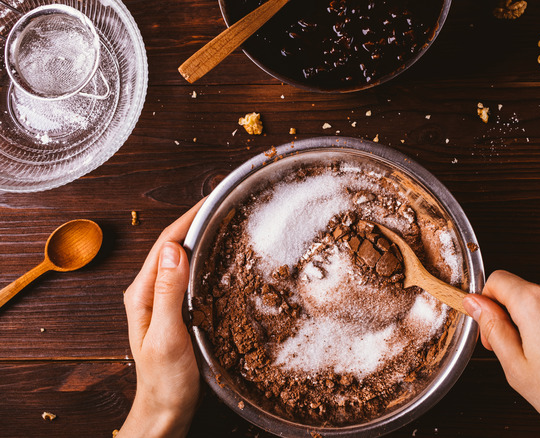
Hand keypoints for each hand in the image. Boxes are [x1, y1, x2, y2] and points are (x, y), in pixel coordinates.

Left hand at [118, 199, 204, 437]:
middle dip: (198, 221)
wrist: (165, 411)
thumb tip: (176, 249)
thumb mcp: (167, 336)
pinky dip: (207, 260)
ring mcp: (163, 301)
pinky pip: (191, 276)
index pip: (167, 244)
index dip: (189, 218)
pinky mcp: (177, 311)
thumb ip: (168, 292)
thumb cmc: (165, 381)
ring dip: (203, 238)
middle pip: (174, 246)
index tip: (213, 199)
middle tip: (227, 204)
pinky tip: (224, 259)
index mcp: (142, 293)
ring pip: (183, 259)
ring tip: (228, 222)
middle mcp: (150, 292)